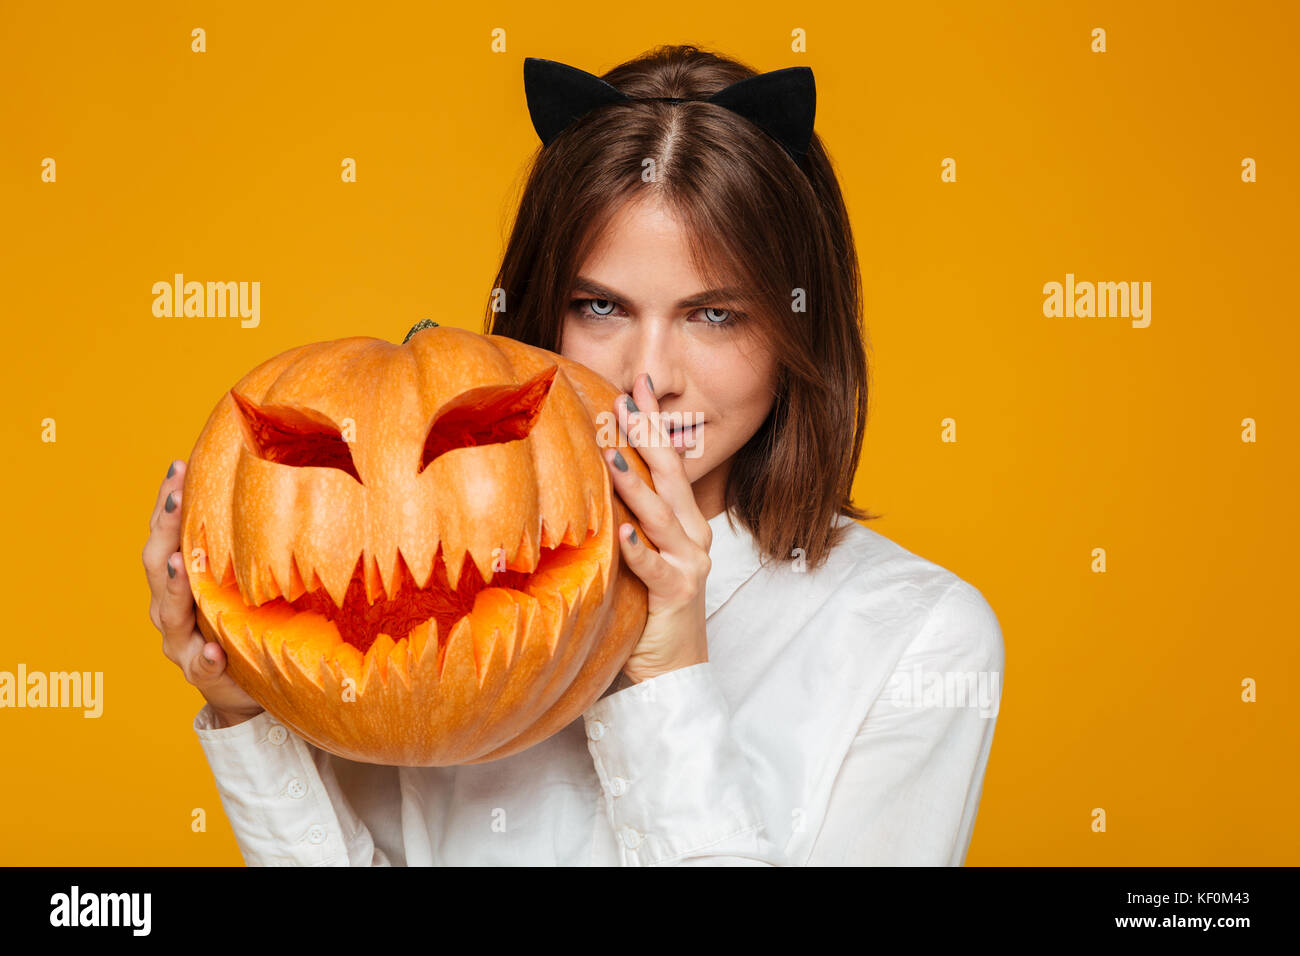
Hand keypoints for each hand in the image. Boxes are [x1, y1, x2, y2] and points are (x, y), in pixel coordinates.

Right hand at [142, 459, 263, 727]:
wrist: (249, 688)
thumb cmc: (250, 623)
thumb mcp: (246, 582)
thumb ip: (248, 548)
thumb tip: (282, 486)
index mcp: (182, 580)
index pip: (166, 534)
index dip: (167, 502)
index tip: (178, 466)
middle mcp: (172, 608)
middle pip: (157, 564)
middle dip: (166, 529)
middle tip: (178, 496)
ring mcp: (184, 643)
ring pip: (169, 613)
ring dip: (175, 587)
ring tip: (180, 563)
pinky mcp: (204, 676)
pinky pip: (202, 666)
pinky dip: (207, 657)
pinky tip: (216, 650)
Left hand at [603, 373, 711, 683]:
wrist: (673, 668)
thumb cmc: (649, 608)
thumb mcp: (640, 553)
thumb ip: (626, 517)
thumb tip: (587, 477)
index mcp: (684, 521)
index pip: (669, 461)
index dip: (654, 424)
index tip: (637, 388)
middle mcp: (693, 536)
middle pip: (671, 476)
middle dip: (649, 436)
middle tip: (626, 400)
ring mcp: (689, 564)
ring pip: (661, 515)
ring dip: (637, 483)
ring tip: (613, 453)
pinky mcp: (676, 594)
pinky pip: (654, 567)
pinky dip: (640, 548)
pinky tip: (623, 531)